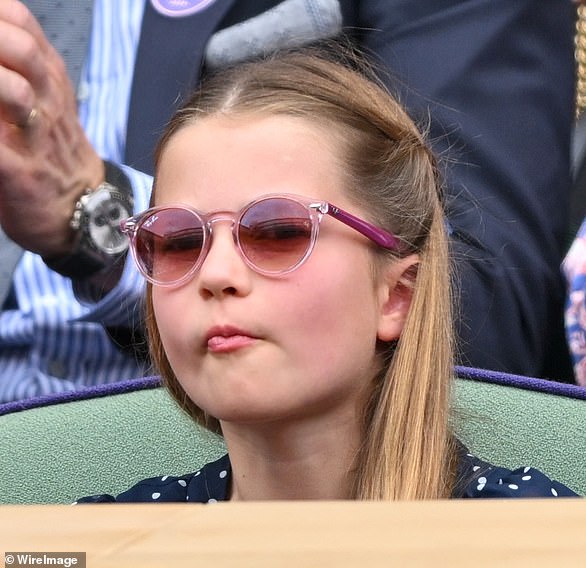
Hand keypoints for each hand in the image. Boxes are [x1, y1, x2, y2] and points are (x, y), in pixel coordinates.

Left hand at [0, 0, 102, 257]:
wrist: (85, 210)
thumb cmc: (53, 154)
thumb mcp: (47, 102)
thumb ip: (19, 70)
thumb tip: (1, 36)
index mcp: (51, 81)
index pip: (20, 22)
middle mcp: (49, 103)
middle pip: (21, 48)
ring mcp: (38, 138)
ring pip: (14, 91)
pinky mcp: (21, 173)